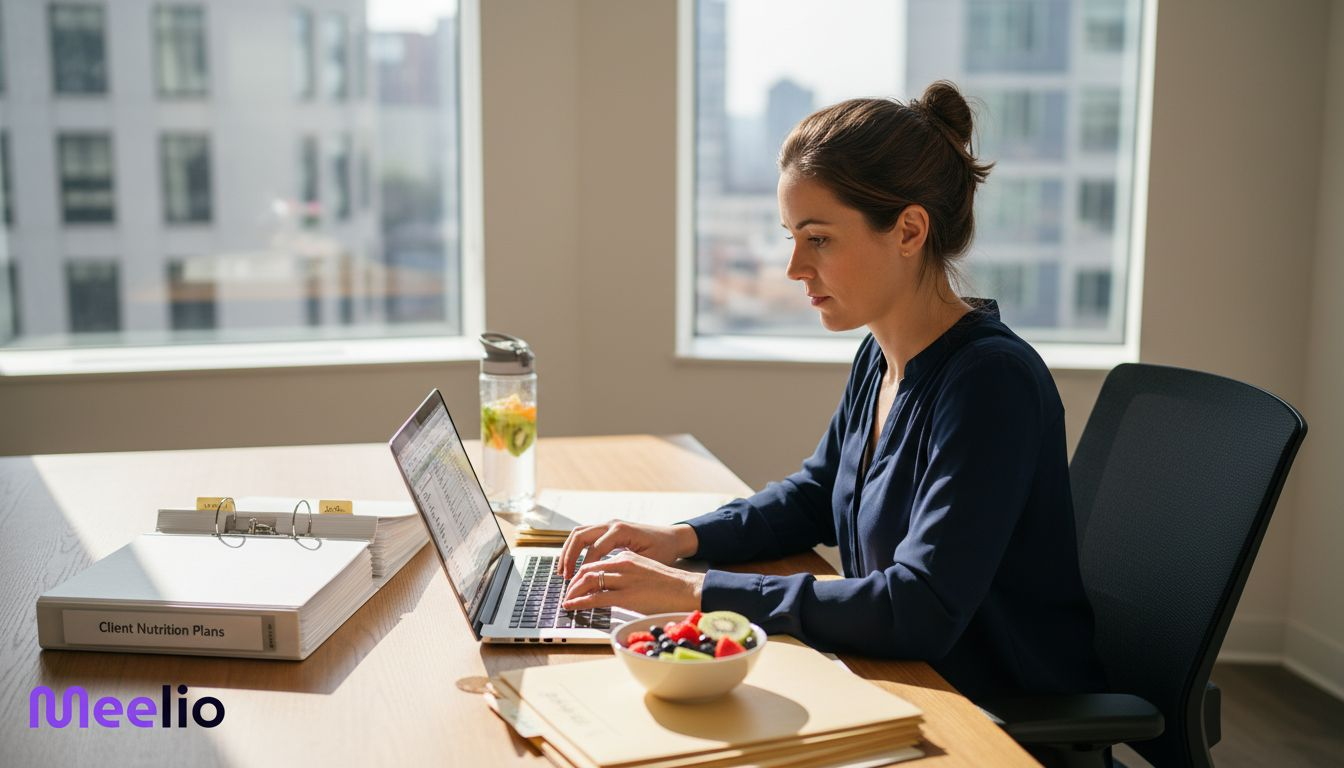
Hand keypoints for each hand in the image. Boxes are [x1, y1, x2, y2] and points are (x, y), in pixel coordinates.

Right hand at [556, 520, 697, 578]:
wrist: (673, 537)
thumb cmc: (663, 550)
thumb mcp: (645, 561)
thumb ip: (624, 568)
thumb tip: (603, 581)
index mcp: (620, 531)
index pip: (593, 550)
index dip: (583, 568)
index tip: (577, 585)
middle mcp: (612, 524)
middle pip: (580, 536)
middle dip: (569, 557)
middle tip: (564, 576)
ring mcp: (609, 524)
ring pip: (579, 533)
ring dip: (568, 551)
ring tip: (563, 570)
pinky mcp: (608, 529)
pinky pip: (585, 535)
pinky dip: (576, 548)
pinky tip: (573, 563)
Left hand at [562, 550, 703, 613]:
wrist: (688, 589)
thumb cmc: (670, 584)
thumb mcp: (644, 571)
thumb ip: (627, 575)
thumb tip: (612, 587)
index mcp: (626, 557)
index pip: (595, 563)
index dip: (580, 574)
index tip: (574, 583)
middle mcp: (623, 563)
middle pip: (587, 569)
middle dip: (572, 582)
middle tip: (566, 593)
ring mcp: (624, 579)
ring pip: (589, 581)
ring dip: (573, 592)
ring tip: (567, 601)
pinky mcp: (627, 595)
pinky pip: (596, 598)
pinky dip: (580, 602)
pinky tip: (572, 606)